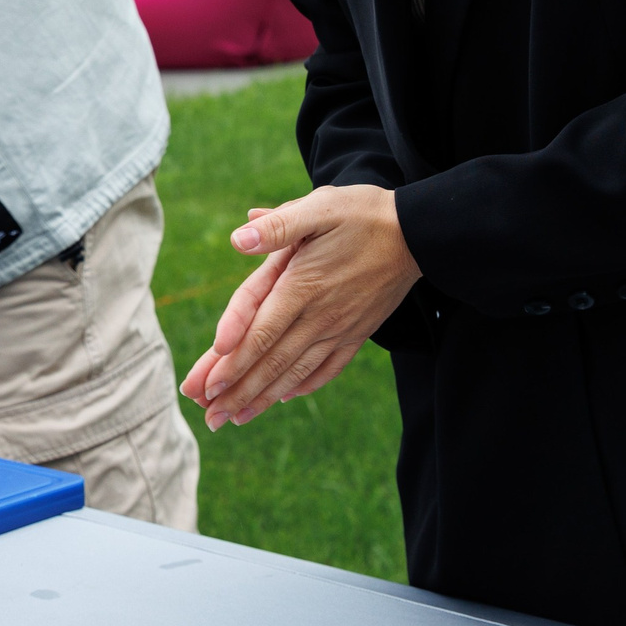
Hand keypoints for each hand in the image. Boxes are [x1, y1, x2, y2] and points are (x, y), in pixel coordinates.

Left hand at [180, 185, 418, 429]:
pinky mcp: (357, 334)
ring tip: (234, 419)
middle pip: (271, 361)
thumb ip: (279, 225)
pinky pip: (328, 369)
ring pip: (295, 372)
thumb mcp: (320, 206)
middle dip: (236, 391)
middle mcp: (320, 315)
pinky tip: (284, 398)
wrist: (419, 233)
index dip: (232, 360)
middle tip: (208, 416)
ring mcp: (340, 329)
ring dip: (262, 398)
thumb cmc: (362, 214)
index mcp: (304, 284)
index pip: (260, 332)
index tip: (206, 384)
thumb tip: (238, 238)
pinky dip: (304, 386)